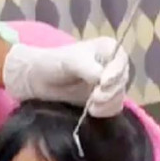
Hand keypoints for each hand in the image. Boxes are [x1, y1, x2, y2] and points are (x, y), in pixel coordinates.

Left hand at [3, 37, 129, 116]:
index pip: (121, 62)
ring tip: (91, 108)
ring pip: (119, 96)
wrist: (37, 79)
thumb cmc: (53, 62)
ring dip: (107, 104)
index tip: (102, 84)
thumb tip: (104, 81)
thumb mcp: (72, 61)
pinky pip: (112, 107)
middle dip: (109, 92)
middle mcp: (113, 65)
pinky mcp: (103, 99)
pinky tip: (93, 111)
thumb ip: (90, 69)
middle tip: (93, 99)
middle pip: (122, 82)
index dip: (114, 74)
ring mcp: (109, 83)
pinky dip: (105, 111)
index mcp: (109, 48)